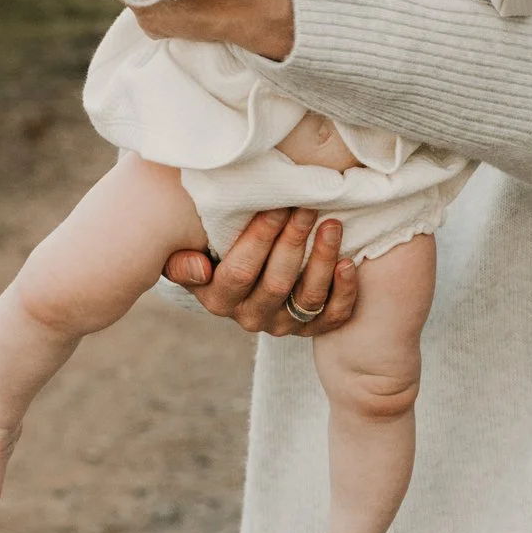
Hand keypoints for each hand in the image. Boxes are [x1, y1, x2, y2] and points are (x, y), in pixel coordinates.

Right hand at [162, 209, 360, 335]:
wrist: (243, 282)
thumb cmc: (216, 255)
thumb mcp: (189, 256)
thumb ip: (182, 261)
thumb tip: (200, 268)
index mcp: (219, 299)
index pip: (240, 272)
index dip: (259, 239)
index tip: (277, 205)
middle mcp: (251, 317)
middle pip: (276, 283)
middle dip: (293, 241)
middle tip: (307, 206)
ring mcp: (284, 324)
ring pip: (308, 298)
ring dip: (322, 259)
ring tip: (332, 225)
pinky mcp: (313, 327)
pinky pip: (333, 315)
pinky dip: (344, 290)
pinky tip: (348, 262)